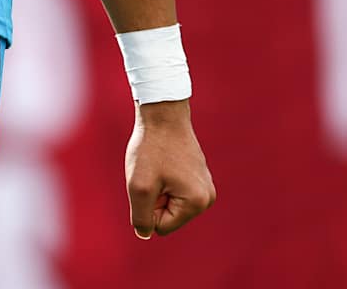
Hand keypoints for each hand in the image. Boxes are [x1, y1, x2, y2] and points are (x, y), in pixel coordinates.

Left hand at [125, 99, 214, 238]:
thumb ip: (141, 218)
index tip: (150, 181)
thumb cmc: (151, 148)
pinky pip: (173, 190)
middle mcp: (207, 197)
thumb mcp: (139, 187)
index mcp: (197, 203)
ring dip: (157, 188)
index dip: (147, 207)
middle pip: (167, 217)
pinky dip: (162, 179)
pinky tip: (164, 159)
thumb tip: (145, 234)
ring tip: (159, 165)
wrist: (162, 113)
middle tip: (153, 172)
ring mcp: (205, 186)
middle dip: (154, 198)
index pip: (161, 227)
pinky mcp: (198, 176)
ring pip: (169, 203)